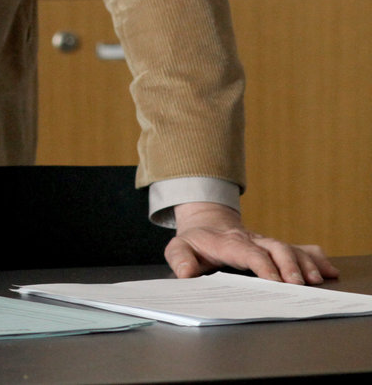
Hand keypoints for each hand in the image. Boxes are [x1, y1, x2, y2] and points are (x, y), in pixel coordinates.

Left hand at [166, 202, 337, 284]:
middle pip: (275, 248)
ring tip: (316, 280)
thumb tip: (186, 273)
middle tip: (299, 285)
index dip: (263, 265)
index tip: (274, 281)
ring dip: (305, 264)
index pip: (248, 252)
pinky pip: (300, 248)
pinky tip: (329, 270)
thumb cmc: (195, 241)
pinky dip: (316, 258)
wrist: (206, 223)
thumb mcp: (178, 248)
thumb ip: (180, 259)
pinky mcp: (276, 247)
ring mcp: (266, 242)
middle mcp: (252, 240)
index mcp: (228, 243)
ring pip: (290, 248)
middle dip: (289, 265)